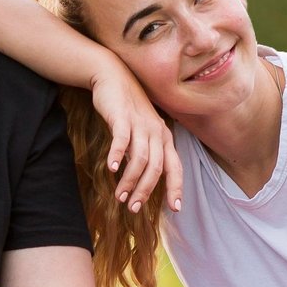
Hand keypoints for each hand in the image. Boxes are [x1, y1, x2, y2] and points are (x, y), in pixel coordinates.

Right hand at [89, 59, 183, 212]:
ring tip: (119, 196)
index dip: (176, 188)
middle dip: (145, 191)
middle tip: (133, 208)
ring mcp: (140, 125)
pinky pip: (122, 140)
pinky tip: (110, 169)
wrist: (114, 77)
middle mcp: (157, 132)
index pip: (175, 167)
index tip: (174, 208)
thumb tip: (141, 181)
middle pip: (156, 168)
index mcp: (164, 138)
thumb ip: (144, 154)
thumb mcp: (142, 133)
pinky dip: (117, 155)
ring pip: (140, 159)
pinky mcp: (122, 117)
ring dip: (129, 180)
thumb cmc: (128, 110)